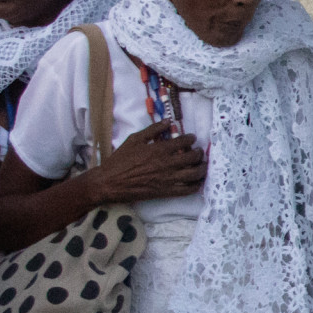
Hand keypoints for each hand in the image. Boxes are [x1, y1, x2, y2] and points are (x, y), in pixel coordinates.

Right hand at [89, 123, 205, 202]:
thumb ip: (152, 130)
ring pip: (194, 174)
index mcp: (159, 150)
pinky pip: (187, 190)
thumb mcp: (134, 140)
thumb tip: (168, 121)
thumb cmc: (119, 160)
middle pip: (193, 157)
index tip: (192, 138)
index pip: (184, 142)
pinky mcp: (166, 192)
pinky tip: (196, 181)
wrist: (109, 182)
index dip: (191, 139)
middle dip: (199, 153)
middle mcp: (167, 164)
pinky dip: (195, 185)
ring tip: (202, 165)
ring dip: (202, 168)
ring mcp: (168, 179)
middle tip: (198, 152)